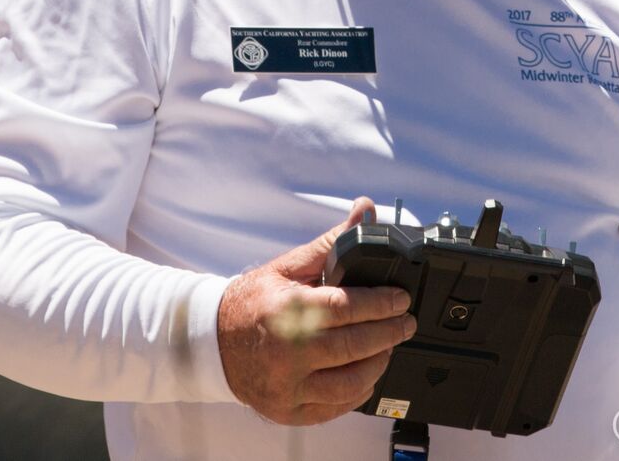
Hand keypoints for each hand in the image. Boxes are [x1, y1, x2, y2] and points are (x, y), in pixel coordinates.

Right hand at [217, 197, 416, 425]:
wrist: (212, 343)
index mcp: (288, 311)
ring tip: (388, 347)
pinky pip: (335, 407)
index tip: (402, 299)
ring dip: (378, 364)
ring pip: (349, 383)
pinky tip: (366, 373)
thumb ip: (332, 242)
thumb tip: (366, 209)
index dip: (382, 304)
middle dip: (390, 333)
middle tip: (406, 323)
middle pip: (354, 346)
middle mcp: (287, 352)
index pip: (347, 308)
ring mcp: (286, 386)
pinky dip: (357, 391)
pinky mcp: (287, 410)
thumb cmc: (254, 302)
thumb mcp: (289, 267)